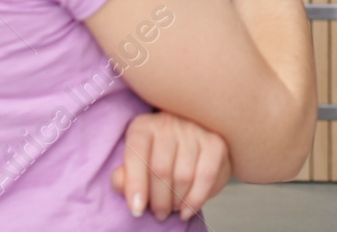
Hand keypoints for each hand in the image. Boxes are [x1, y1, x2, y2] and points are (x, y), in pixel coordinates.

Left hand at [111, 111, 231, 221]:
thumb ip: (124, 176)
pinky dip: (196, 199)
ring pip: (184, 175)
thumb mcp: (136, 164)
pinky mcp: (216, 142)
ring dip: (177, 201)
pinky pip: (206, 176)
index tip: (137, 210)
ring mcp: (194, 129)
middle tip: (159, 213)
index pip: (136, 153)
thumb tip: (120, 183)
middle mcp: (169, 122)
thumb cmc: (156, 157)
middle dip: (159, 200)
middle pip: (161, 169)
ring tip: (173, 209)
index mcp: (143, 126)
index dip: (135, 184)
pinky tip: (188, 209)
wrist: (189, 141)